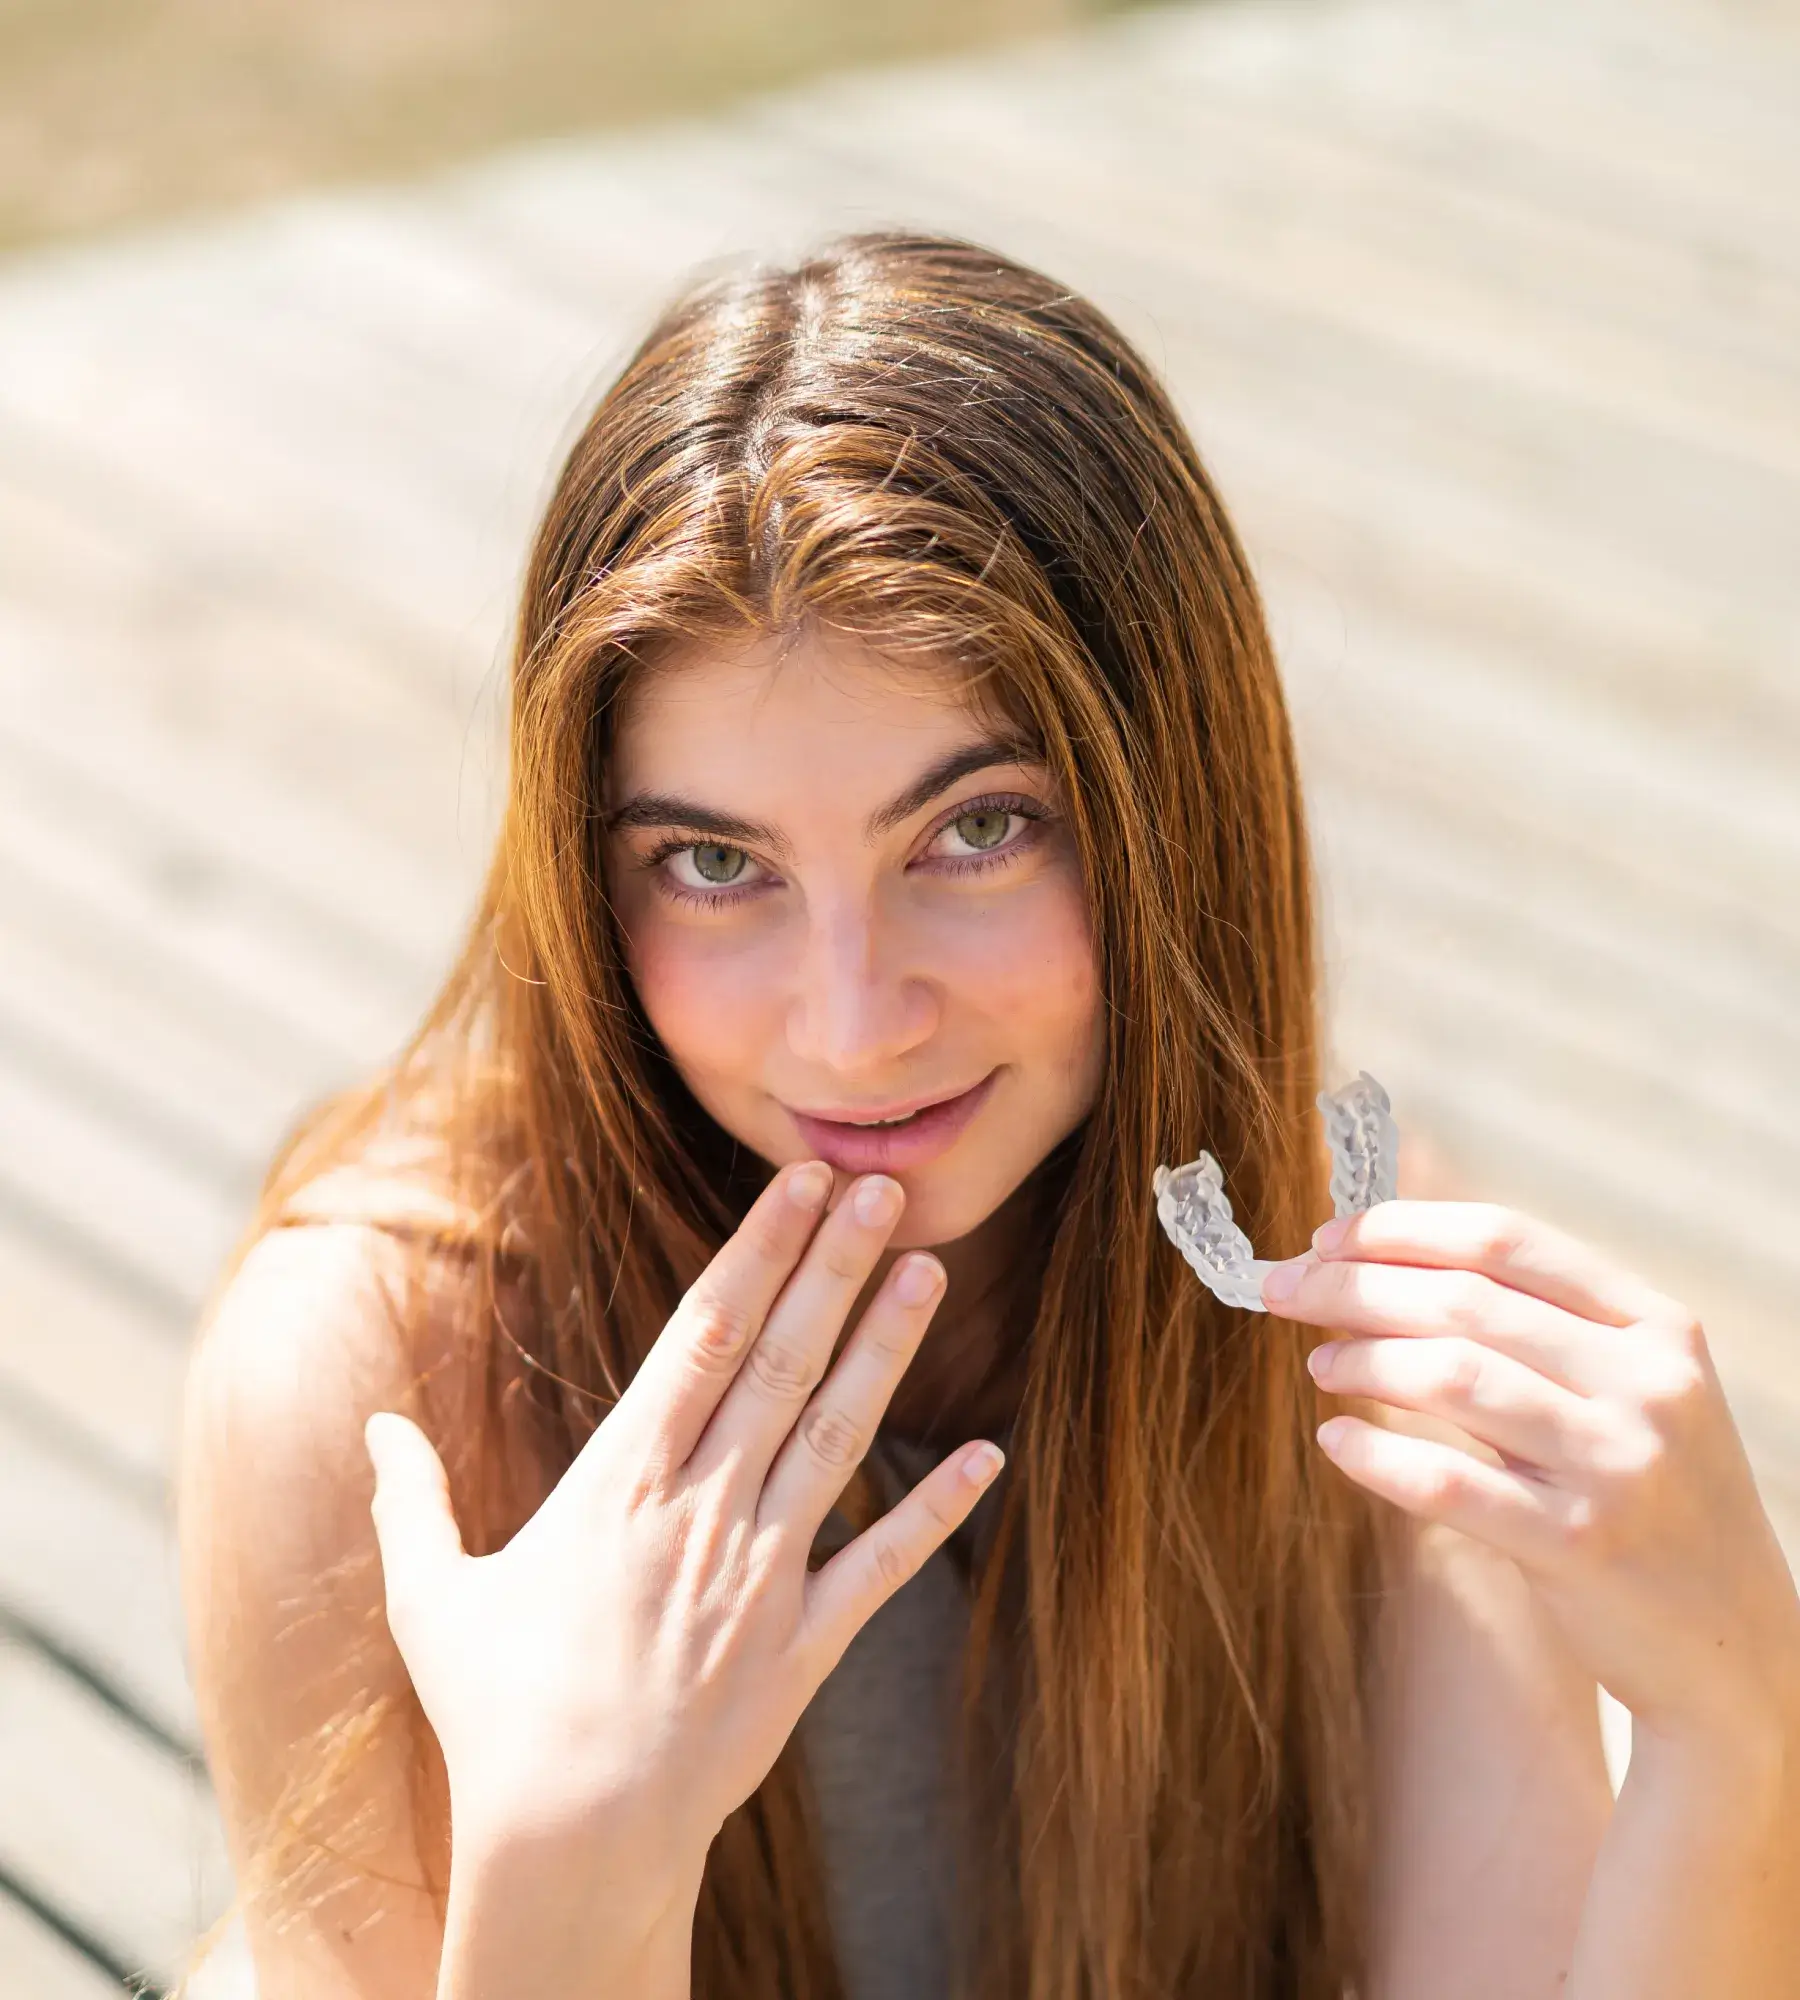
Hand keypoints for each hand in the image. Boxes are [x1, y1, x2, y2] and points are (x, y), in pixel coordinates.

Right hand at [362, 1162, 1003, 1892]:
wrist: (571, 1836)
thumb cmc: (493, 1712)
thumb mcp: (431, 1594)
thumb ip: (409, 1497)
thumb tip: (372, 1426)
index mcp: (622, 1478)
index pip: (706, 1332)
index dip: (759, 1249)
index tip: (800, 1184)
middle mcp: (704, 1505)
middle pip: (784, 1358)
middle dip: (835, 1264)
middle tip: (886, 1187)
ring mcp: (763, 1570)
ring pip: (839, 1433)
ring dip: (887, 1347)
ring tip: (929, 1269)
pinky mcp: (805, 1641)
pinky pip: (883, 1562)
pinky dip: (937, 1506)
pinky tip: (985, 1453)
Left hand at [1261, 1201, 1799, 1749]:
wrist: (1735, 1647)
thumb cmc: (1650, 1496)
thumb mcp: (1628, 1390)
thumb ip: (1536, 1325)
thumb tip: (1383, 1262)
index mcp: (1655, 1325)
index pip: (1505, 1241)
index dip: (1399, 1230)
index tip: (1325, 1238)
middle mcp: (1645, 1383)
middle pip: (1465, 1300)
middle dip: (1354, 1285)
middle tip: (1284, 1290)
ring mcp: (1616, 1464)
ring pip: (1453, 1377)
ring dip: (1363, 1360)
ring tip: (1318, 1362)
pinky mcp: (1580, 1546)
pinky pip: (1449, 1482)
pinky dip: (1377, 1453)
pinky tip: (1335, 1440)